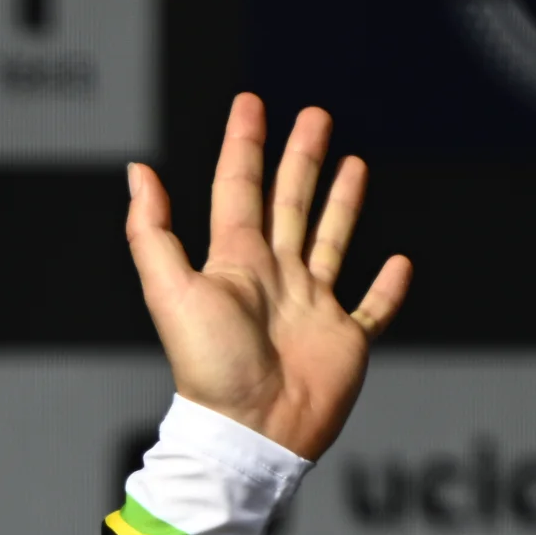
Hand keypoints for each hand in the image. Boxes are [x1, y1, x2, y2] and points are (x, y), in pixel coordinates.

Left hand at [123, 95, 411, 460]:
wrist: (251, 432)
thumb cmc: (210, 368)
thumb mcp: (172, 291)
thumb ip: (152, 232)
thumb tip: (137, 173)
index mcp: (236, 263)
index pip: (238, 190)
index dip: (244, 145)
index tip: (250, 103)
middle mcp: (275, 279)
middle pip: (290, 203)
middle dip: (302, 158)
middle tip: (315, 115)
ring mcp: (312, 308)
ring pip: (330, 241)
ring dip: (342, 203)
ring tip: (355, 163)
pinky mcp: (344, 342)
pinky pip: (372, 309)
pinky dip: (387, 288)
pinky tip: (398, 262)